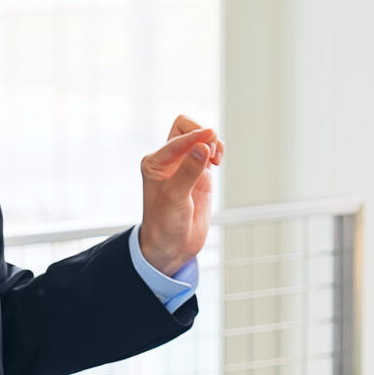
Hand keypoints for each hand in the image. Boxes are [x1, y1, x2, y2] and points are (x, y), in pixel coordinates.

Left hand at [136, 115, 221, 277]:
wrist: (172, 246)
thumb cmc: (165, 225)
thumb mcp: (175, 198)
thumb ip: (189, 171)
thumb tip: (203, 146)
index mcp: (155, 162)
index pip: (178, 138)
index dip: (195, 136)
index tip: (211, 138)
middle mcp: (168, 161)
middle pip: (185, 128)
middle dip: (201, 133)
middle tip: (212, 152)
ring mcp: (184, 166)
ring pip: (199, 138)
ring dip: (211, 142)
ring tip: (216, 159)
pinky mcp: (199, 174)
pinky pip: (208, 151)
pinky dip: (216, 150)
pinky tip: (218, 162)